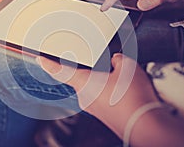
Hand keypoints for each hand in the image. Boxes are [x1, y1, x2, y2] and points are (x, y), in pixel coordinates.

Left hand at [37, 53, 158, 135]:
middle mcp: (85, 97)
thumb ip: (118, 60)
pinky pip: (102, 97)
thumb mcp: (127, 67)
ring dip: (104, 81)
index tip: (39, 58)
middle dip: (93, 70)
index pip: (60, 71)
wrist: (144, 124)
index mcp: (84, 82)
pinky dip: (110, 91)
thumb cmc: (132, 96)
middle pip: (82, 78)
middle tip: (106, 64)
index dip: (48, 64)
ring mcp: (93, 108)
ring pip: (94, 88)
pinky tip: (124, 90)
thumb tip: (116, 60)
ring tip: (122, 78)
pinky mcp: (103, 115)